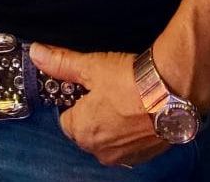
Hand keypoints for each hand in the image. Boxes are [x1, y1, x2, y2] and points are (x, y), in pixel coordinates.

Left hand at [28, 43, 165, 167]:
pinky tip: (139, 110)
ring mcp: (125, 156)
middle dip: (93, 112)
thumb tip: (36, 53)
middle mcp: (100, 151)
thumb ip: (61, 63)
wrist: (173, 92)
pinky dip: (131, 130)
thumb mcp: (90, 67)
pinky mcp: (146, 155)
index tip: (87, 86)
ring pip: (108, 138)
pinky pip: (129, 143)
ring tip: (125, 97)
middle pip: (87, 130)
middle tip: (107, 88)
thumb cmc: (128, 81)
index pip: (66, 119)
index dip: (74, 101)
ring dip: (113, 122)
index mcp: (82, 132)